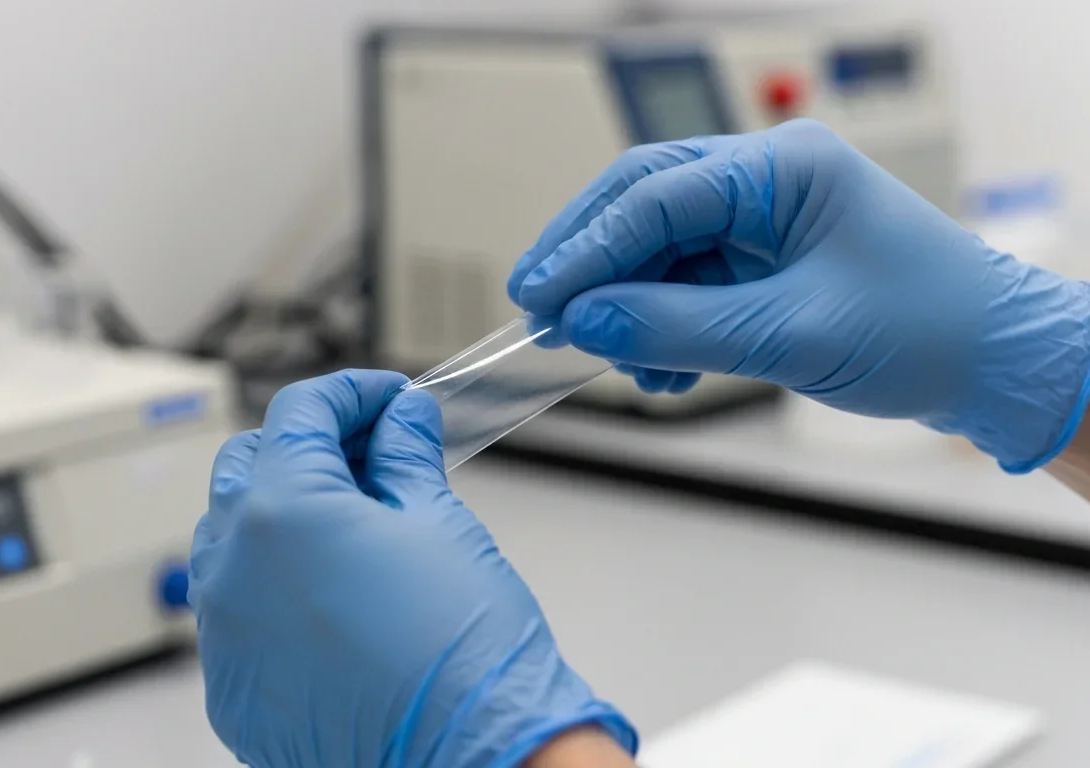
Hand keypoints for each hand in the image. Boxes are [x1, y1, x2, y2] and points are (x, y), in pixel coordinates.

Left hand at [188, 370, 635, 766]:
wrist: (475, 758)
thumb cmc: (465, 653)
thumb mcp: (438, 522)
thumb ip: (404, 456)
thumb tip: (400, 419)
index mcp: (281, 510)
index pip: (298, 413)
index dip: (351, 393)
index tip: (387, 401)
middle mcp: (232, 567)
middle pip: (246, 465)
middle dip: (304, 446)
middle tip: (370, 453)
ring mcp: (223, 633)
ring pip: (226, 539)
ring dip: (276, 513)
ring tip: (349, 523)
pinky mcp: (231, 688)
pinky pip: (233, 612)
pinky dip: (270, 586)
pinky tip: (329, 593)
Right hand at [509, 119, 1089, 471]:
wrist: (998, 366)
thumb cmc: (929, 330)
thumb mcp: (789, 335)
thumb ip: (676, 328)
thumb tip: (586, 324)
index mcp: (782, 168)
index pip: (654, 197)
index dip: (586, 249)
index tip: (539, 297)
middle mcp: (767, 181)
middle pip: (644, 206)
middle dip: (590, 262)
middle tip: (541, 312)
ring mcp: (765, 221)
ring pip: (660, 251)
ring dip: (627, 306)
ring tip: (616, 363)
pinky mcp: (766, 261)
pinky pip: (687, 284)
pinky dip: (662, 325)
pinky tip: (659, 368)